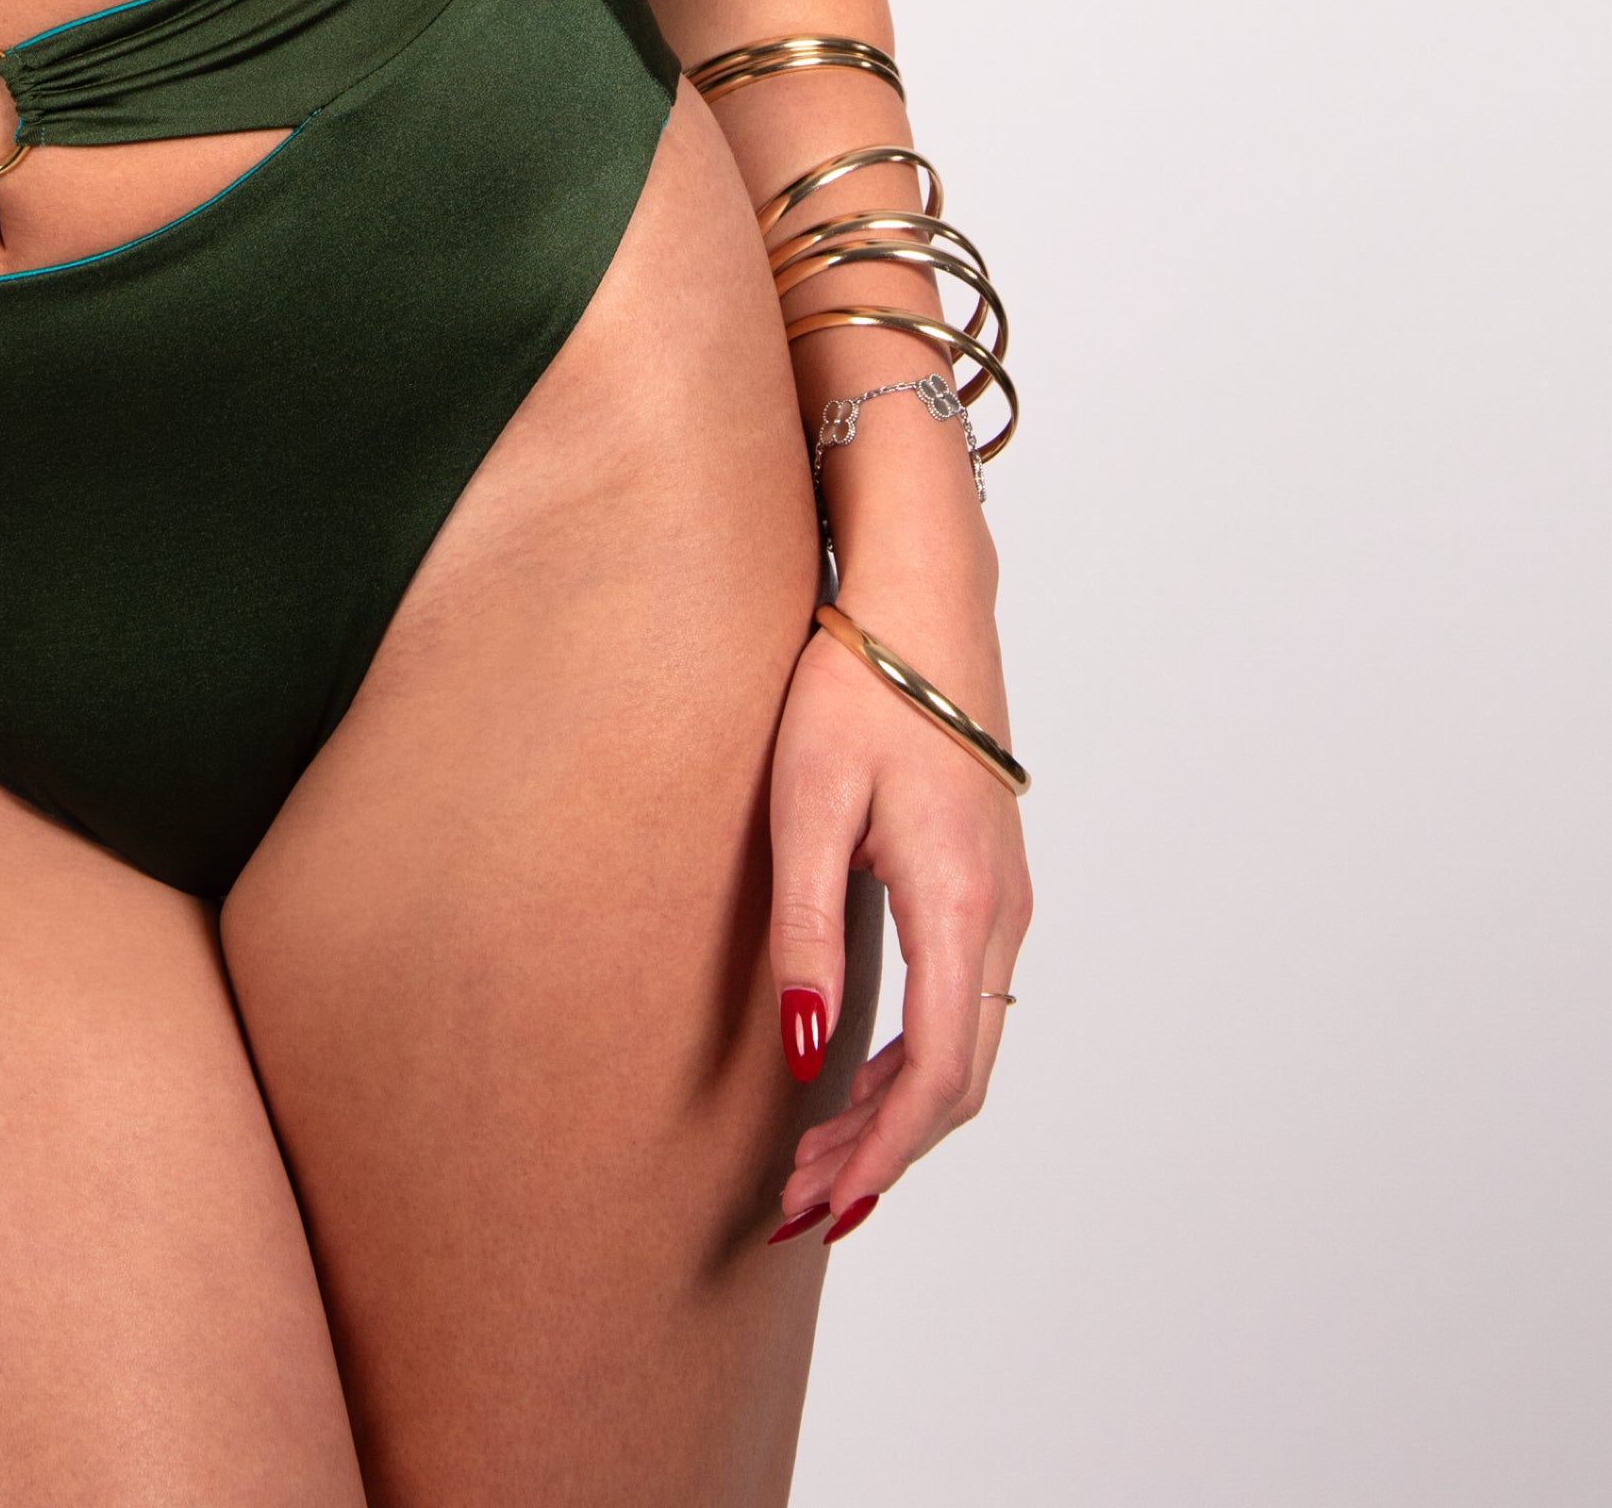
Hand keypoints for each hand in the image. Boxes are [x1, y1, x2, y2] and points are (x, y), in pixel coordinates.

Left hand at [764, 599, 1030, 1238]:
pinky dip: (913, 1060)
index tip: (819, 1205)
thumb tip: (806, 1055)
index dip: (880, 1153)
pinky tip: (855, 1071)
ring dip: (895, 1111)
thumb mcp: (806, 805)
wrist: (920, 598)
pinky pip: (965, 1003)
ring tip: (812, 1152)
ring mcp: (1006, 899)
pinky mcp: (990, 882)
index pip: (934, 1075)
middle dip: (882, 1153)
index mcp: (960, 902)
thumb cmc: (856, 686)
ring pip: (965, 1046)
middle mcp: (1002, 914)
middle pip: (957, 1080)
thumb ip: (805, 934)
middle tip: (798, 1200)